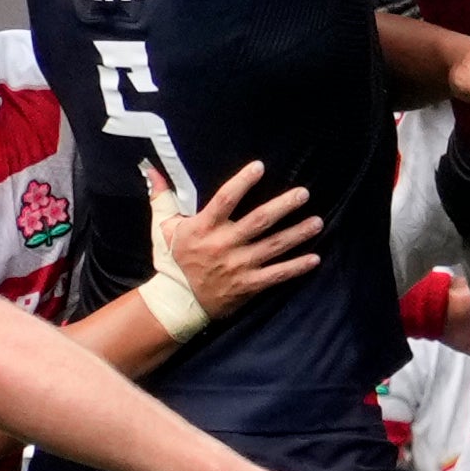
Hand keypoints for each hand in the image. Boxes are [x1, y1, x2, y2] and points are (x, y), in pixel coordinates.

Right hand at [153, 158, 320, 315]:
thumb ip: (162, 197)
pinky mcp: (247, 286)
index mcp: (204, 228)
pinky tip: (314, 258)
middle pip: (258, 222)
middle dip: (283, 207)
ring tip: (317, 222)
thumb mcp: (162, 228)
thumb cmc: (171, 261)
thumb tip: (152, 171)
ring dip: (297, 234)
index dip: (242, 182)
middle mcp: (223, 246)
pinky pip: (276, 276)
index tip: (260, 166)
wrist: (175, 303)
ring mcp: (237, 267)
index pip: (225, 200)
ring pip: (273, 247)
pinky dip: (296, 267)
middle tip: (304, 193)